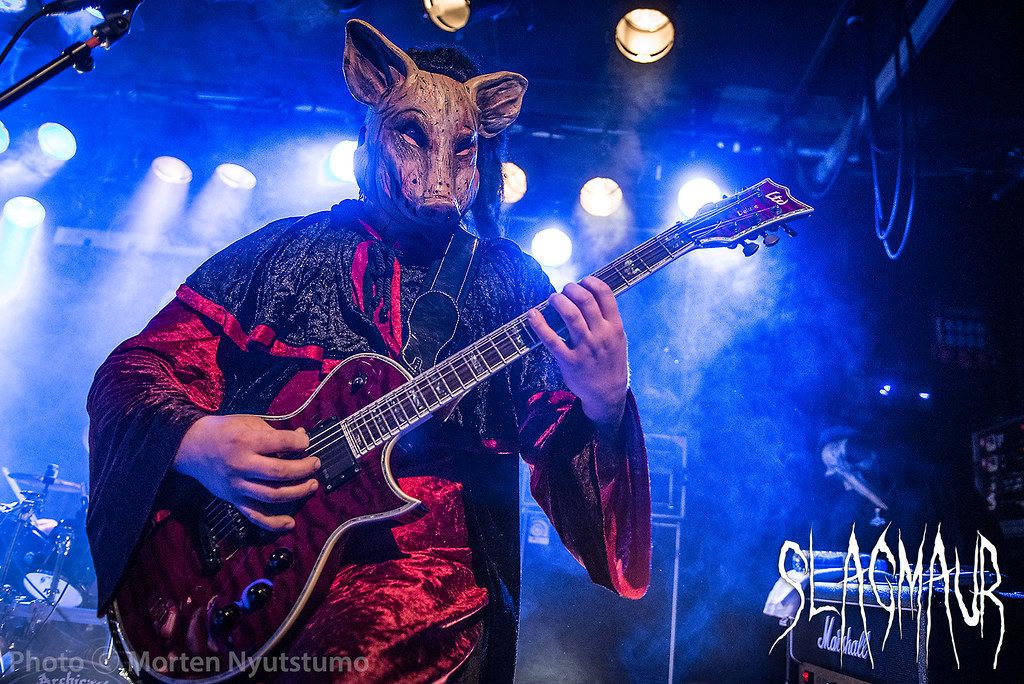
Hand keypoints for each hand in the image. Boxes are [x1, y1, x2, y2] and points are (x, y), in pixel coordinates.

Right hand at [173, 414, 316, 530]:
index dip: (299, 442)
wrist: (191, 447)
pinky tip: (290, 523)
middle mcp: (241, 465)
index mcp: (245, 441)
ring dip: (298, 492)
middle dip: (304, 468)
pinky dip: (273, 523)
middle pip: (280, 472)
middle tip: (315, 464)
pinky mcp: (234, 499)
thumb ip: (274, 432)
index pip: (280, 443)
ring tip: (312, 485)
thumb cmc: (222, 431)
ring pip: (273, 495)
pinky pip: (255, 515)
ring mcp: (237, 485)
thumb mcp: (247, 422)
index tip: (306, 442)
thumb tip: (302, 439)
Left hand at [527, 276, 627, 429]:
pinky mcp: (569, 361)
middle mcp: (601, 335)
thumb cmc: (610, 361)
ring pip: (570, 315)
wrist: (607, 393)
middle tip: (564, 291)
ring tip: (552, 298)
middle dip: (571, 289)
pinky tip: (532, 315)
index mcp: (615, 327)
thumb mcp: (618, 338)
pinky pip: (551, 339)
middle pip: (585, 300)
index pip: (605, 294)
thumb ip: (606, 319)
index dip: (591, 282)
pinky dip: (539, 324)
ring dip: (558, 300)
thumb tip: (588, 293)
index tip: (582, 281)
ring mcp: (585, 348)